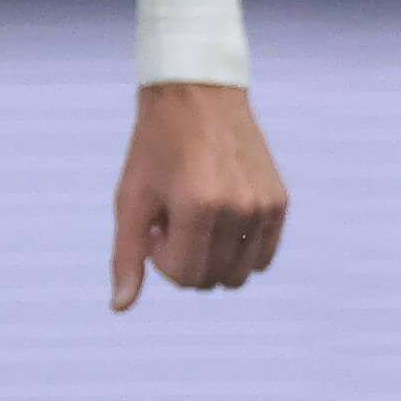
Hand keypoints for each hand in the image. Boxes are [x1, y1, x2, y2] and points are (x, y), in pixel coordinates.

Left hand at [111, 81, 289, 306]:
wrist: (198, 93)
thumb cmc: (155, 147)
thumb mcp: (130, 199)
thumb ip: (126, 256)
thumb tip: (120, 307)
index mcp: (198, 207)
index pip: (184, 276)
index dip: (161, 258)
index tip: (156, 223)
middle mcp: (239, 208)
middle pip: (211, 279)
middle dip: (186, 259)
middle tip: (175, 218)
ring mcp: (264, 205)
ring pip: (239, 274)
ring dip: (213, 257)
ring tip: (199, 217)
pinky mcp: (280, 201)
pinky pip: (263, 256)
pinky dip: (240, 250)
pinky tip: (221, 218)